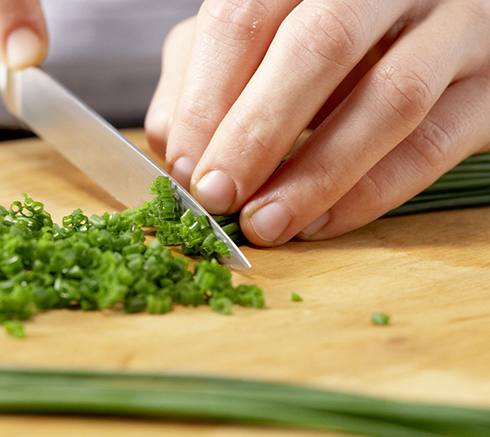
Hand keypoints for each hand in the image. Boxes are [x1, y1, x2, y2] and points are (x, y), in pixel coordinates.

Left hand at [146, 0, 489, 245]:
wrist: (426, 20)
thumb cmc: (320, 32)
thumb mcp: (252, 36)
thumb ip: (201, 73)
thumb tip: (173, 142)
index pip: (246, 15)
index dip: (208, 99)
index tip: (185, 169)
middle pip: (319, 46)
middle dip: (256, 133)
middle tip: (217, 198)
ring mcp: (453, 24)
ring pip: (391, 99)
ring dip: (317, 175)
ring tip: (265, 225)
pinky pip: (434, 144)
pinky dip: (371, 193)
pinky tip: (320, 224)